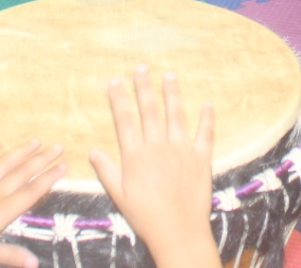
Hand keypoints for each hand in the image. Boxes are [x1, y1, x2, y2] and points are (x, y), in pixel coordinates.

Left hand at [0, 139, 63, 266]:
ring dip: (22, 151)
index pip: (31, 192)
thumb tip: (35, 263)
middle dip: (42, 160)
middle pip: (23, 172)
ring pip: (5, 163)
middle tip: (58, 147)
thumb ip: (10, 255)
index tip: (64, 166)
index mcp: (2, 210)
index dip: (48, 179)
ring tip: (36, 141)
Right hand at [90, 67, 220, 267]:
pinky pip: (204, 134)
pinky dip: (206, 118)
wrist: (179, 233)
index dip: (119, 98)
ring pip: (176, 115)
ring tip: (169, 75)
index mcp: (136, 156)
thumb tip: (93, 151)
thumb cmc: (146, 217)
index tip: (115, 81)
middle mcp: (158, 148)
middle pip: (149, 110)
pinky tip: (207, 104)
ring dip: (172, 94)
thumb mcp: (120, 196)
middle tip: (141, 67)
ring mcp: (181, 151)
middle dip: (144, 86)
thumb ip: (107, 171)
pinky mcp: (200, 159)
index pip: (125, 120)